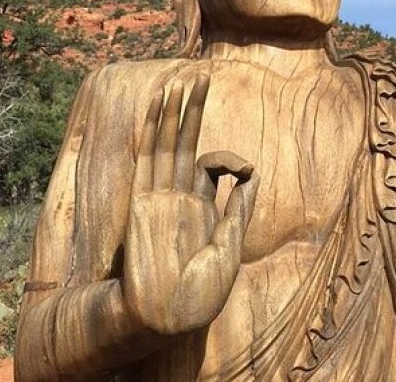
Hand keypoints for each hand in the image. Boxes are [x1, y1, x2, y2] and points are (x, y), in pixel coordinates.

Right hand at [122, 71, 258, 334]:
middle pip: (184, 143)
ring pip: (166, 144)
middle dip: (192, 110)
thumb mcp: (231, 247)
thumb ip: (239, 210)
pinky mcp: (143, 202)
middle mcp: (178, 196)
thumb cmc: (200, 293)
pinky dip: (152, 133)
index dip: (231, 160)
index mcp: (200, 208)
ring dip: (172, 112)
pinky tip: (157, 108)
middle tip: (200, 75)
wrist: (168, 319)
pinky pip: (148, 160)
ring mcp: (159, 196)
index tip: (246, 171)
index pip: (210, 167)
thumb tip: (251, 174)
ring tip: (178, 80)